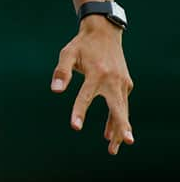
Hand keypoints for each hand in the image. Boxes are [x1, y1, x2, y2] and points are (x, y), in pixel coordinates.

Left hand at [51, 16, 134, 154]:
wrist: (105, 32)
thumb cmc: (82, 45)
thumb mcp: (67, 53)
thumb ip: (61, 71)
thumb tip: (55, 90)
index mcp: (96, 72)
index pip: (86, 96)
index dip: (79, 112)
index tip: (75, 127)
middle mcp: (112, 79)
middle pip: (117, 108)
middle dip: (119, 127)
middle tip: (118, 145)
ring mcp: (121, 83)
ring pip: (122, 110)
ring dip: (119, 129)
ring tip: (113, 149)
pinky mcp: (125, 84)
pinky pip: (122, 105)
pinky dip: (118, 118)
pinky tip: (112, 134)